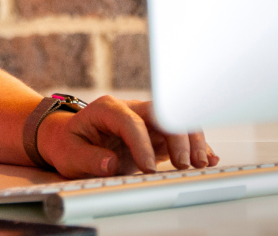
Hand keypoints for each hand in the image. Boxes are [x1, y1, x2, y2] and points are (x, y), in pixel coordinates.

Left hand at [38, 96, 218, 177]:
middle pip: (163, 114)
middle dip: (178, 138)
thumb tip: (111, 162)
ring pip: (177, 122)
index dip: (142, 143)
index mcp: (107, 109)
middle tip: (184, 165)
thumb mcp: (69, 153)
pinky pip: (179, 137)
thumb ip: (89, 158)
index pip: (131, 121)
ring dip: (192, 142)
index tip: (148, 168)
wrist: (69, 140)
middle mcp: (130, 110)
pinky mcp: (154, 136)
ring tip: (199, 164)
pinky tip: (208, 158)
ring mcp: (145, 122)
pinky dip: (195, 147)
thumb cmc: (69, 143)